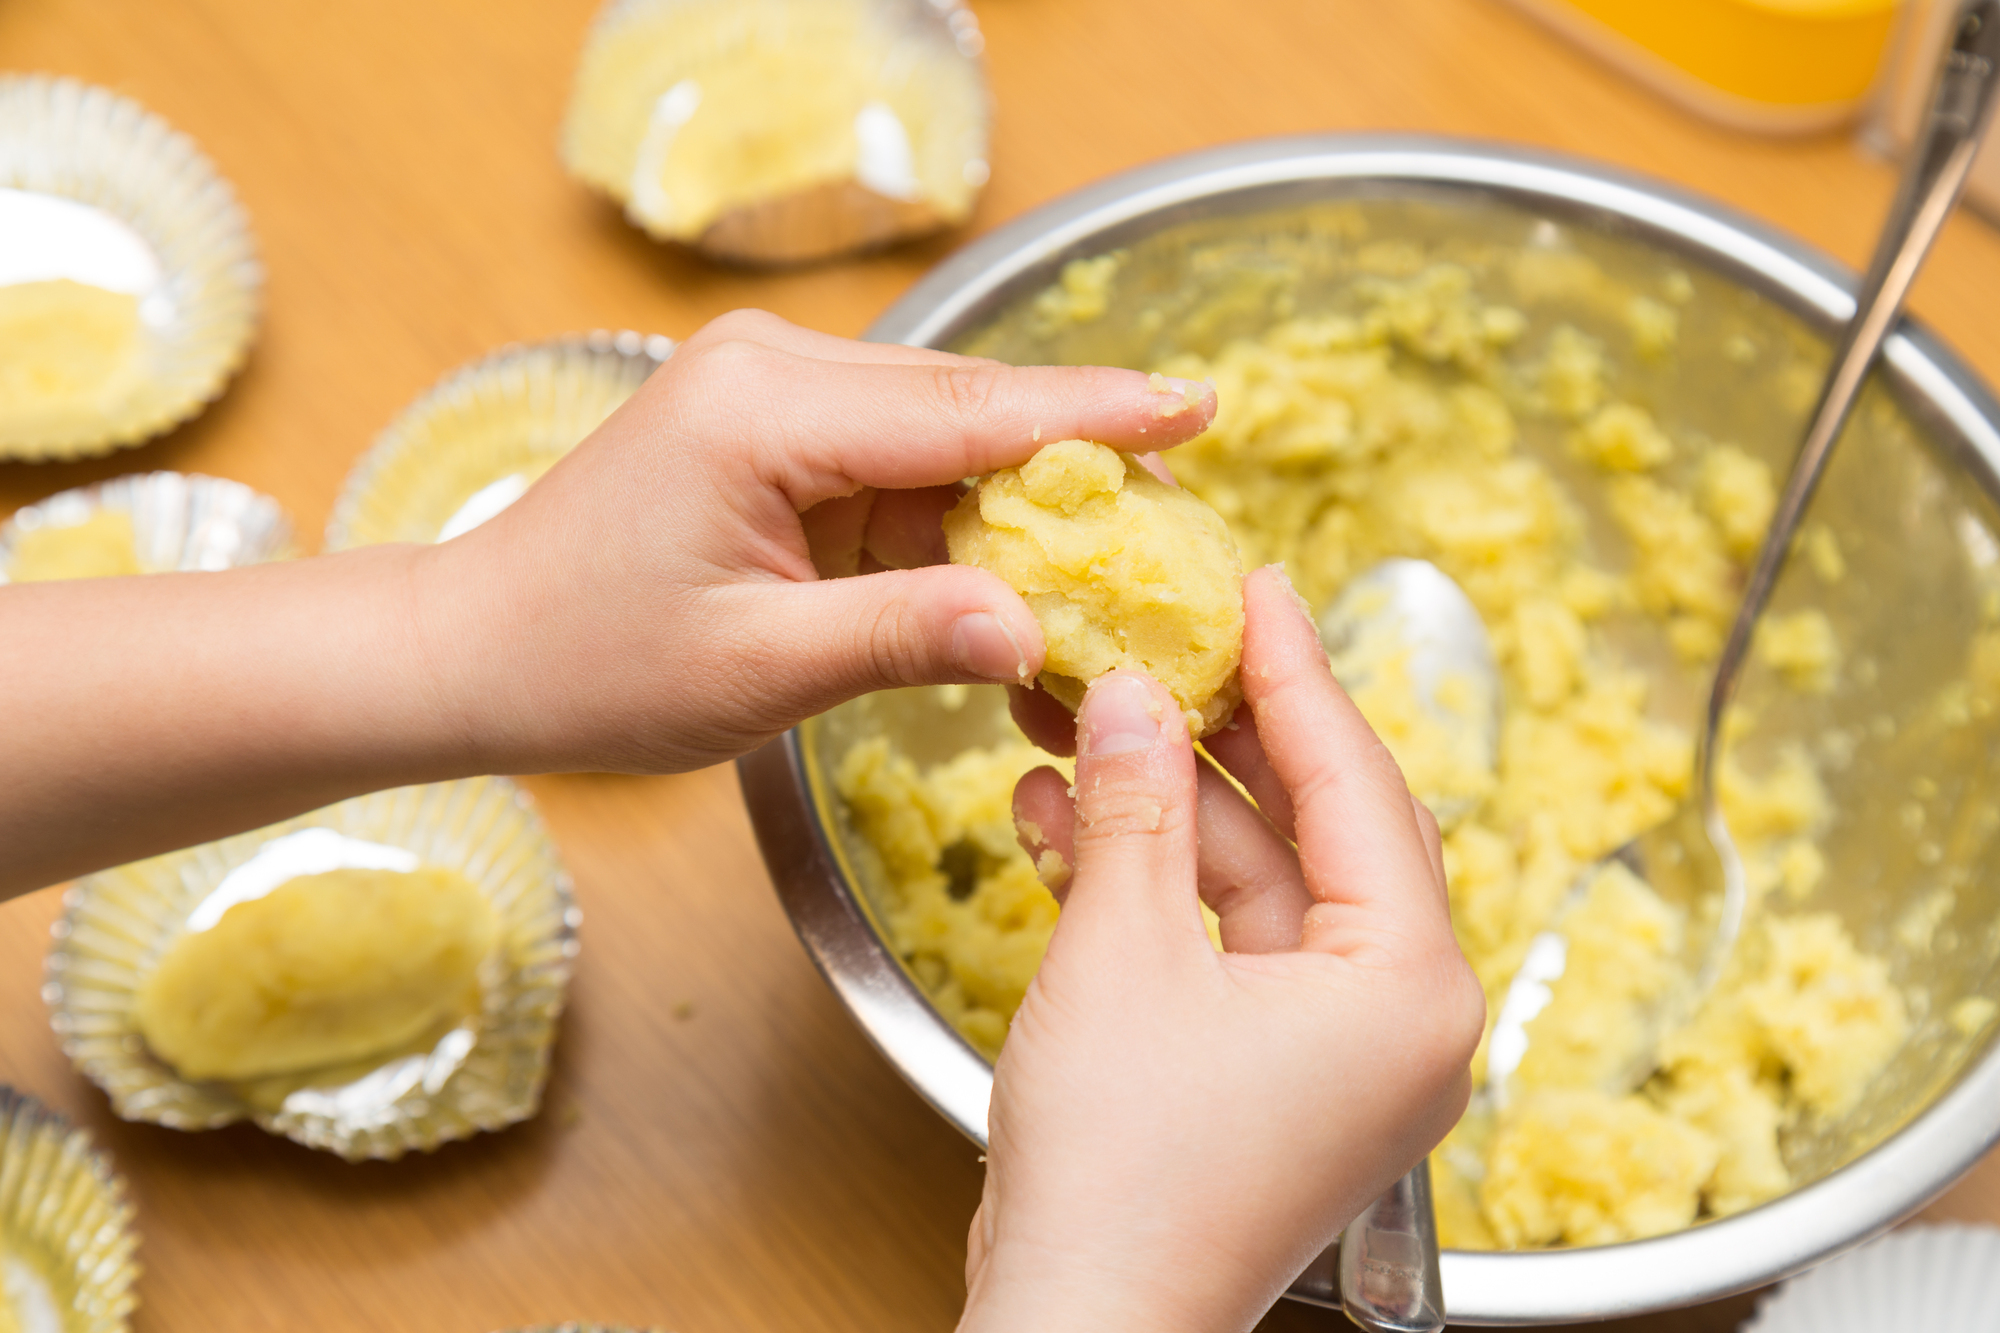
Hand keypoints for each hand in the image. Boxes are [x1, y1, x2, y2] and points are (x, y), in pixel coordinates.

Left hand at [428, 309, 1216, 773]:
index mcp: (765, 409)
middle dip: (1075, 473)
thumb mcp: (756, 669)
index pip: (966, 408)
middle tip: (1178, 536)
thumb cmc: (589, 664)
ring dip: (1021, 513)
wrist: (473, 649)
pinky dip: (960, 530)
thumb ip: (900, 636)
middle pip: (971, 410)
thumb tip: (1034, 630)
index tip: (1201, 409)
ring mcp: (776, 392)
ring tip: (1108, 586)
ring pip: (948, 440)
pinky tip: (1014, 590)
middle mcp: (776, 369)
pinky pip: (905, 469)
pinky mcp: (780, 431)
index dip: (1093, 415)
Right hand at [959, 566, 1483, 1332]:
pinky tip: (1066, 821)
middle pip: (1317, 825)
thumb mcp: (1122, 953)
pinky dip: (1151, 886)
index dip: (1297, 670)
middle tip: (1172, 641)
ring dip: (1163, 810)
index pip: (1357, 783)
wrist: (1082, 1329)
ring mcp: (1333, 1050)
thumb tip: (1135, 694)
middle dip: (1225, 736)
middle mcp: (1397, 1015)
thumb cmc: (1125, 1173)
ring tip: (1078, 726)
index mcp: (1408, 981)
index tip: (1259, 585)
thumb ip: (1136, 806)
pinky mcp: (1270, 1074)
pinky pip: (1222, 944)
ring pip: (1256, 882)